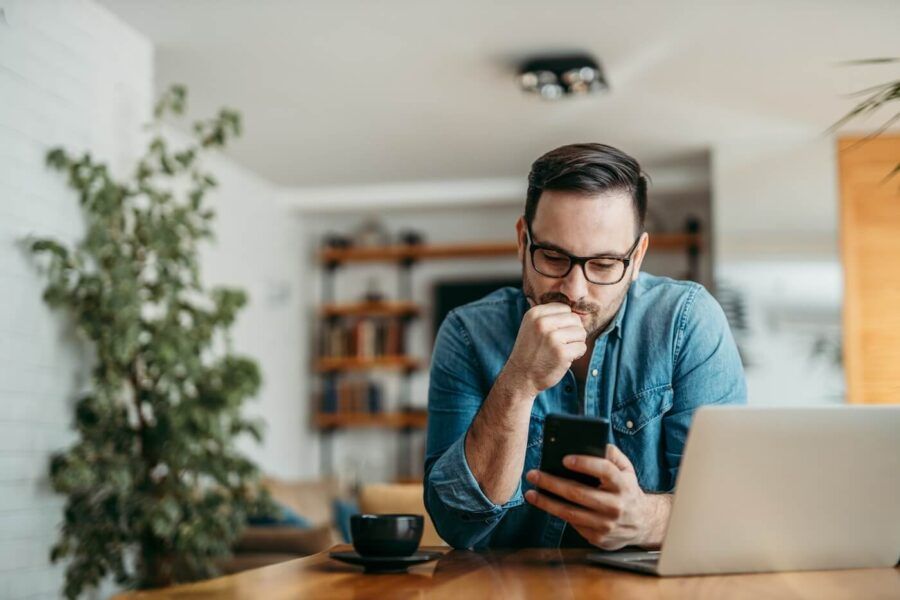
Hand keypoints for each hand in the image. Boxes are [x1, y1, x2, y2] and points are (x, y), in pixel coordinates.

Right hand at [504, 302, 586, 395]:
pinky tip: (564, 359)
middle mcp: (542, 323)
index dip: (564, 322)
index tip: (555, 334)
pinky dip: (576, 354)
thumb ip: (548, 315)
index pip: (565, 308)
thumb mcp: (532, 326)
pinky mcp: (562, 353)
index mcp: (535, 313)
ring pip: (581, 332)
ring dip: (575, 343)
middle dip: (572, 332)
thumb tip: (573, 304)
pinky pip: (582, 347)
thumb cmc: (531, 350)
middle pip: (575, 319)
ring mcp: (552, 338)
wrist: (520, 376)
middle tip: (560, 344)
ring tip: (561, 350)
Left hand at [524, 444, 670, 548]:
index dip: (585, 464)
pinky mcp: (598, 538)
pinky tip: (545, 504)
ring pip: (570, 513)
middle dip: (552, 483)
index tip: (564, 459)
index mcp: (623, 485)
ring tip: (531, 493)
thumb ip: (612, 454)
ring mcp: (607, 525)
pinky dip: (557, 513)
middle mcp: (616, 506)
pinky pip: (573, 524)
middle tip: (533, 474)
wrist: (643, 523)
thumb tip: (594, 442)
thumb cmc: (627, 490)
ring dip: (547, 502)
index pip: (605, 471)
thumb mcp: (626, 470)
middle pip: (578, 493)